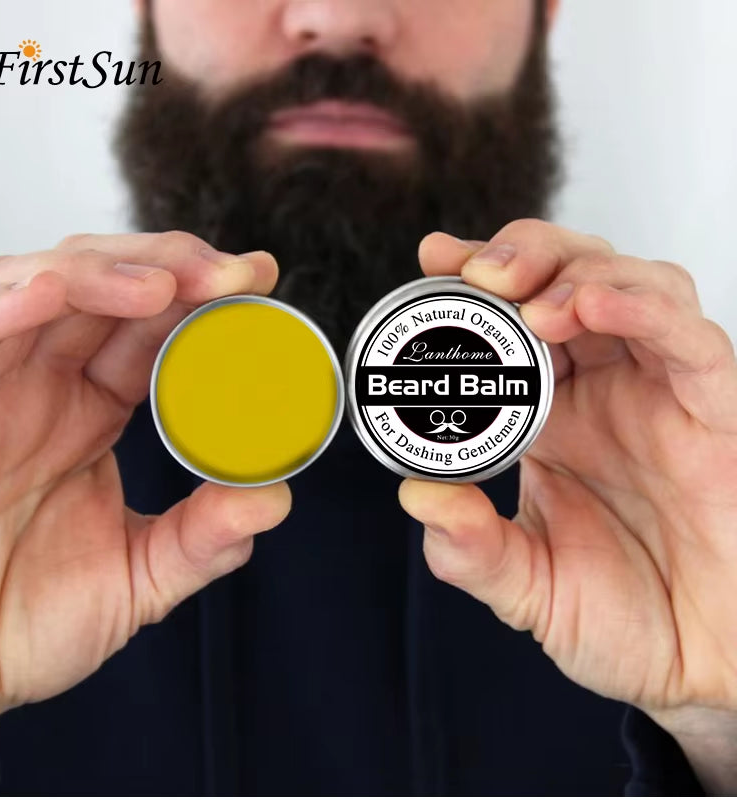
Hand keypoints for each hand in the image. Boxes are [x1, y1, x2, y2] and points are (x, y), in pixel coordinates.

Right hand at [0, 232, 290, 774]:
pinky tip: (56, 292)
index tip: (258, 282)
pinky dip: (6, 305)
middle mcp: (41, 384)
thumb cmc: (18, 621)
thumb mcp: (134, 579)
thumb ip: (201, 540)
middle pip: (105, 288)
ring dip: (102, 270)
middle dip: (170, 266)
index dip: (201, 298)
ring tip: (166, 285)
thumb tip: (271, 502)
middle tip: (230, 272)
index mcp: (90, 411)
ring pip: (38, 286)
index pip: (149, 329)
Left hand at [400, 221, 736, 747]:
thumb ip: (472, 550)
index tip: (434, 260)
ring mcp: (660, 394)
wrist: (698, 664)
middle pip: (570, 279)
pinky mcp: (716, 411)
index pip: (514, 323)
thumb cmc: (624, 620)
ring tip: (530, 300)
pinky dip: (642, 310)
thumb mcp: (527, 588)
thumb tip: (419, 499)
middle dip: (524, 256)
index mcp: (551, 417)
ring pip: (632, 286)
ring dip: (577, 272)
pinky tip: (591, 306)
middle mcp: (605, 391)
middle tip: (477, 271)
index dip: (475, 282)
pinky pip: (689, 340)